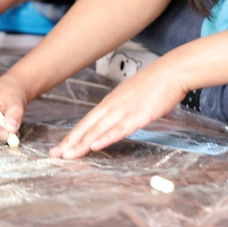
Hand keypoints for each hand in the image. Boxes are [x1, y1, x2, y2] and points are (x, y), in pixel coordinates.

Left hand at [49, 57, 186, 158]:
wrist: (172, 71)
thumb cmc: (155, 84)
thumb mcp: (131, 97)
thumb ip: (121, 109)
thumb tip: (113, 121)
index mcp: (110, 101)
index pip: (87, 121)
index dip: (73, 135)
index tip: (60, 147)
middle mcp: (113, 105)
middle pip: (87, 126)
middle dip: (70, 141)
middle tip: (55, 154)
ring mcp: (125, 110)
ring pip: (99, 129)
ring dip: (82, 143)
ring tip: (68, 155)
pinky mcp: (139, 115)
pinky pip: (120, 129)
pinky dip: (106, 137)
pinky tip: (95, 146)